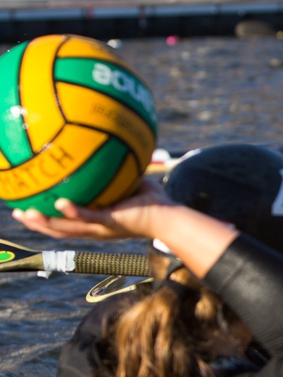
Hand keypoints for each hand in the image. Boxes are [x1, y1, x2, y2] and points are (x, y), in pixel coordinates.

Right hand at [12, 179, 173, 240]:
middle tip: (17, 212)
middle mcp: (95, 228)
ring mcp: (102, 227)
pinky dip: (74, 211)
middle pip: (58, 230)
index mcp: (96, 221)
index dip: (45, 218)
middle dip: (37, 223)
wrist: (170, 216)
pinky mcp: (112, 222)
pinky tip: (60, 202)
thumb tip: (110, 147)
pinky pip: (89, 217)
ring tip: (27, 213)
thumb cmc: (154, 202)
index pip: (65, 223)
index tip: (27, 208)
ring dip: (46, 222)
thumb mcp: (131, 183)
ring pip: (66, 229)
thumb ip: (117, 170)